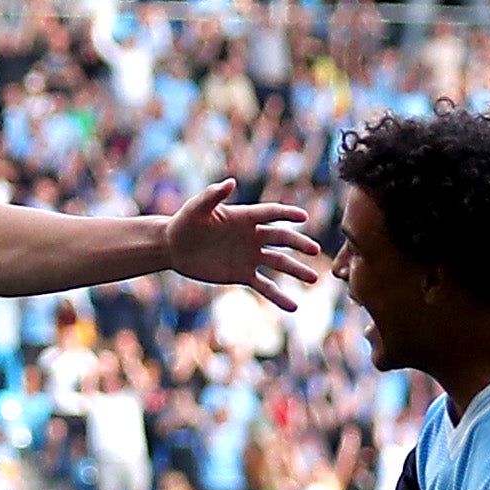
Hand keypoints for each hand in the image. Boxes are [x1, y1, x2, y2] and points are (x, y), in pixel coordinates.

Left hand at [165, 177, 321, 311]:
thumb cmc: (184, 222)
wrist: (174, 247)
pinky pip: (264, 286)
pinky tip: (293, 307)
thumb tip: (229, 182)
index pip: (271, 213)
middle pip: (281, 239)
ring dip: (296, 270)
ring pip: (279, 263)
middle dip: (299, 244)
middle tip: (315, 250)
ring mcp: (249, 256)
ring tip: (314, 278)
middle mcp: (252, 236)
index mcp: (245, 217)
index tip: (302, 217)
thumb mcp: (197, 208)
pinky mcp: (242, 274)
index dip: (286, 214)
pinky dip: (278, 296)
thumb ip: (212, 195)